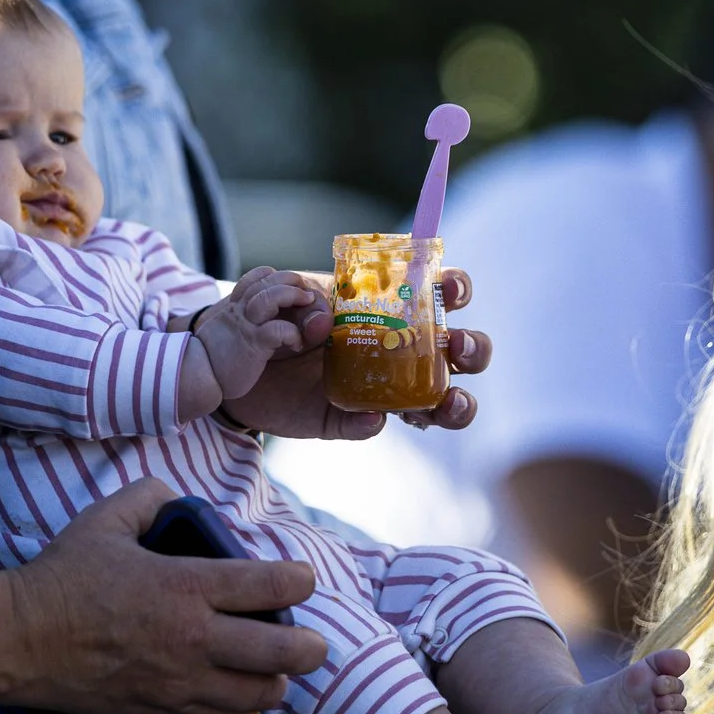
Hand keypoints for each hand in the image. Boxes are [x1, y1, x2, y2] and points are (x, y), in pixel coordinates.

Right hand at [3, 478, 325, 713]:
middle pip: (280, 653)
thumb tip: (178, 496)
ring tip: (277, 669)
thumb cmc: (63, 577)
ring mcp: (179, 682)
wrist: (21, 642)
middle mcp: (191, 639)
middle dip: (309, 645)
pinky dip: (244, 711)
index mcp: (183, 586)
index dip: (299, 581)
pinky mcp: (163, 712)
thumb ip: (151, 495)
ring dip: (278, 681)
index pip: (267, 586)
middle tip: (313, 639)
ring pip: (259, 696)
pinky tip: (241, 696)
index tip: (302, 579)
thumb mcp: (106, 518)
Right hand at [191, 267, 322, 406]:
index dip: (274, 276)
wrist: (196, 375)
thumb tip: (258, 322)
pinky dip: (293, 333)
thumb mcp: (226, 331)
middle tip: (306, 292)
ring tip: (307, 304)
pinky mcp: (253, 344)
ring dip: (294, 295)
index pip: (255, 277)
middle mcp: (240, 310)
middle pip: (267, 280)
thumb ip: (240, 321)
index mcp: (234, 306)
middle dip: (291, 280)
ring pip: (271, 297)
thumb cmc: (215, 357)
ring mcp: (247, 325)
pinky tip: (297, 344)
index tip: (288, 285)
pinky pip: (278, 330)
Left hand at [218, 268, 493, 438]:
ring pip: (440, 403)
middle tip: (455, 346)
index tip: (449, 287)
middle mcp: (403, 351)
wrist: (242, 355)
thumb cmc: (286, 315)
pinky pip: (369, 425)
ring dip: (455, 403)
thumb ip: (312, 303)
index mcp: (398, 309)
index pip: (443, 294)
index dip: (457, 288)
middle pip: (462, 353)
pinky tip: (371, 417)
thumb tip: (323, 327)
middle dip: (472, 349)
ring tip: (445, 402)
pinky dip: (371, 422)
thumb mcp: (299, 296)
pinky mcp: (350, 419)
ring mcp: (384, 389)